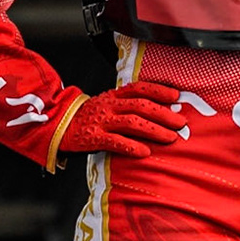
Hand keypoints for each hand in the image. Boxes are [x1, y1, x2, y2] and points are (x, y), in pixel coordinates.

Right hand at [55, 84, 189, 157]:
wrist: (58, 125)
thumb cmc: (89, 116)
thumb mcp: (108, 104)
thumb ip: (129, 105)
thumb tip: (161, 109)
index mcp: (114, 95)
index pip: (139, 88)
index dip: (159, 91)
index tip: (176, 97)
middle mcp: (110, 105)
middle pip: (141, 106)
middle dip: (164, 114)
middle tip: (181, 123)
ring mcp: (101, 121)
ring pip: (132, 123)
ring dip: (154, 130)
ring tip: (170, 138)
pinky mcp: (93, 138)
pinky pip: (115, 142)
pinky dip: (131, 147)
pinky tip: (145, 152)